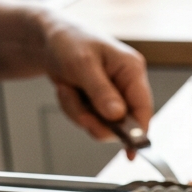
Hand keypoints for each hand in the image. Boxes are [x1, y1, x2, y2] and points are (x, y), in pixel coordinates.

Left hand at [40, 16, 152, 150]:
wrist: (47, 39)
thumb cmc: (68, 42)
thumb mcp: (83, 65)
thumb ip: (101, 91)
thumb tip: (117, 115)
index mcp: (131, 70)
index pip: (143, 108)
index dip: (139, 132)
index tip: (131, 152)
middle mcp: (126, 85)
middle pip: (122, 123)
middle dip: (95, 120)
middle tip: (79, 113)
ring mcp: (113, 95)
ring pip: (101, 124)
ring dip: (79, 112)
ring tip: (66, 89)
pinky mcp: (99, 102)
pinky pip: (88, 120)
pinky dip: (73, 109)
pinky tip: (67, 90)